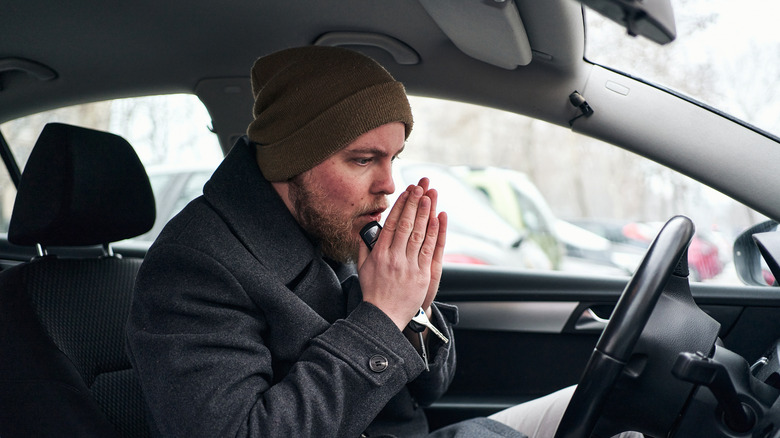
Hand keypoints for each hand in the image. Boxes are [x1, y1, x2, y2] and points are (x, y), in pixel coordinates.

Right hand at [358, 178, 445, 329]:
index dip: (400, 206)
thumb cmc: (373, 292)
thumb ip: (364, 248)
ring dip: (425, 213)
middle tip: (420, 187)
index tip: (405, 192)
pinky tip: (437, 219)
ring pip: (419, 234)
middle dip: (414, 203)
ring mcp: (409, 266)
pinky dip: (434, 233)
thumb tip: (367, 230)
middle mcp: (394, 258)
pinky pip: (429, 250)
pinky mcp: (422, 275)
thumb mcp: (363, 268)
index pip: (391, 224)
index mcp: (379, 254)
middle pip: (406, 225)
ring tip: (429, 196)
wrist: (383, 317)